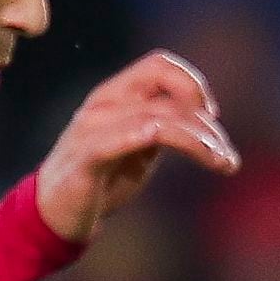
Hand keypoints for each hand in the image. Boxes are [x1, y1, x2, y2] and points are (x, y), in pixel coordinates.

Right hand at [35, 51, 236, 242]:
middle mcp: (104, 104)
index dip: (193, 84)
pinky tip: (178, 147)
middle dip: (204, 119)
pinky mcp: (86, 159)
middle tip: (226, 155)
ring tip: (224, 164)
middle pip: (163, 87)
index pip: (160, 65)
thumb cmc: (101, 179)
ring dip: (198, 141)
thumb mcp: (139, 146)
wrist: (53, 215)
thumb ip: (164, 127)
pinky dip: (149, 137)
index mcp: (117, 95)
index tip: (213, 118)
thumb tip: (206, 121)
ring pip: (155, 118)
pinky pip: (119, 139)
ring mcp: (92, 129)